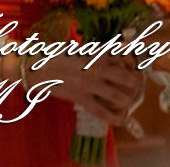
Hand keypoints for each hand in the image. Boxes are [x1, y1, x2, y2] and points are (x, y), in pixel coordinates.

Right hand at [21, 52, 144, 125]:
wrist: (34, 67)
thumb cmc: (55, 57)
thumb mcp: (77, 49)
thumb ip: (96, 52)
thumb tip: (118, 56)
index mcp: (94, 53)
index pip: (125, 57)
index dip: (132, 65)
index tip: (131, 69)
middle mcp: (95, 68)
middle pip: (128, 79)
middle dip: (134, 86)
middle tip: (132, 89)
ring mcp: (88, 84)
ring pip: (120, 97)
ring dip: (127, 102)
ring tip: (125, 102)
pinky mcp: (80, 98)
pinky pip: (104, 112)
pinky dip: (116, 118)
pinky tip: (121, 119)